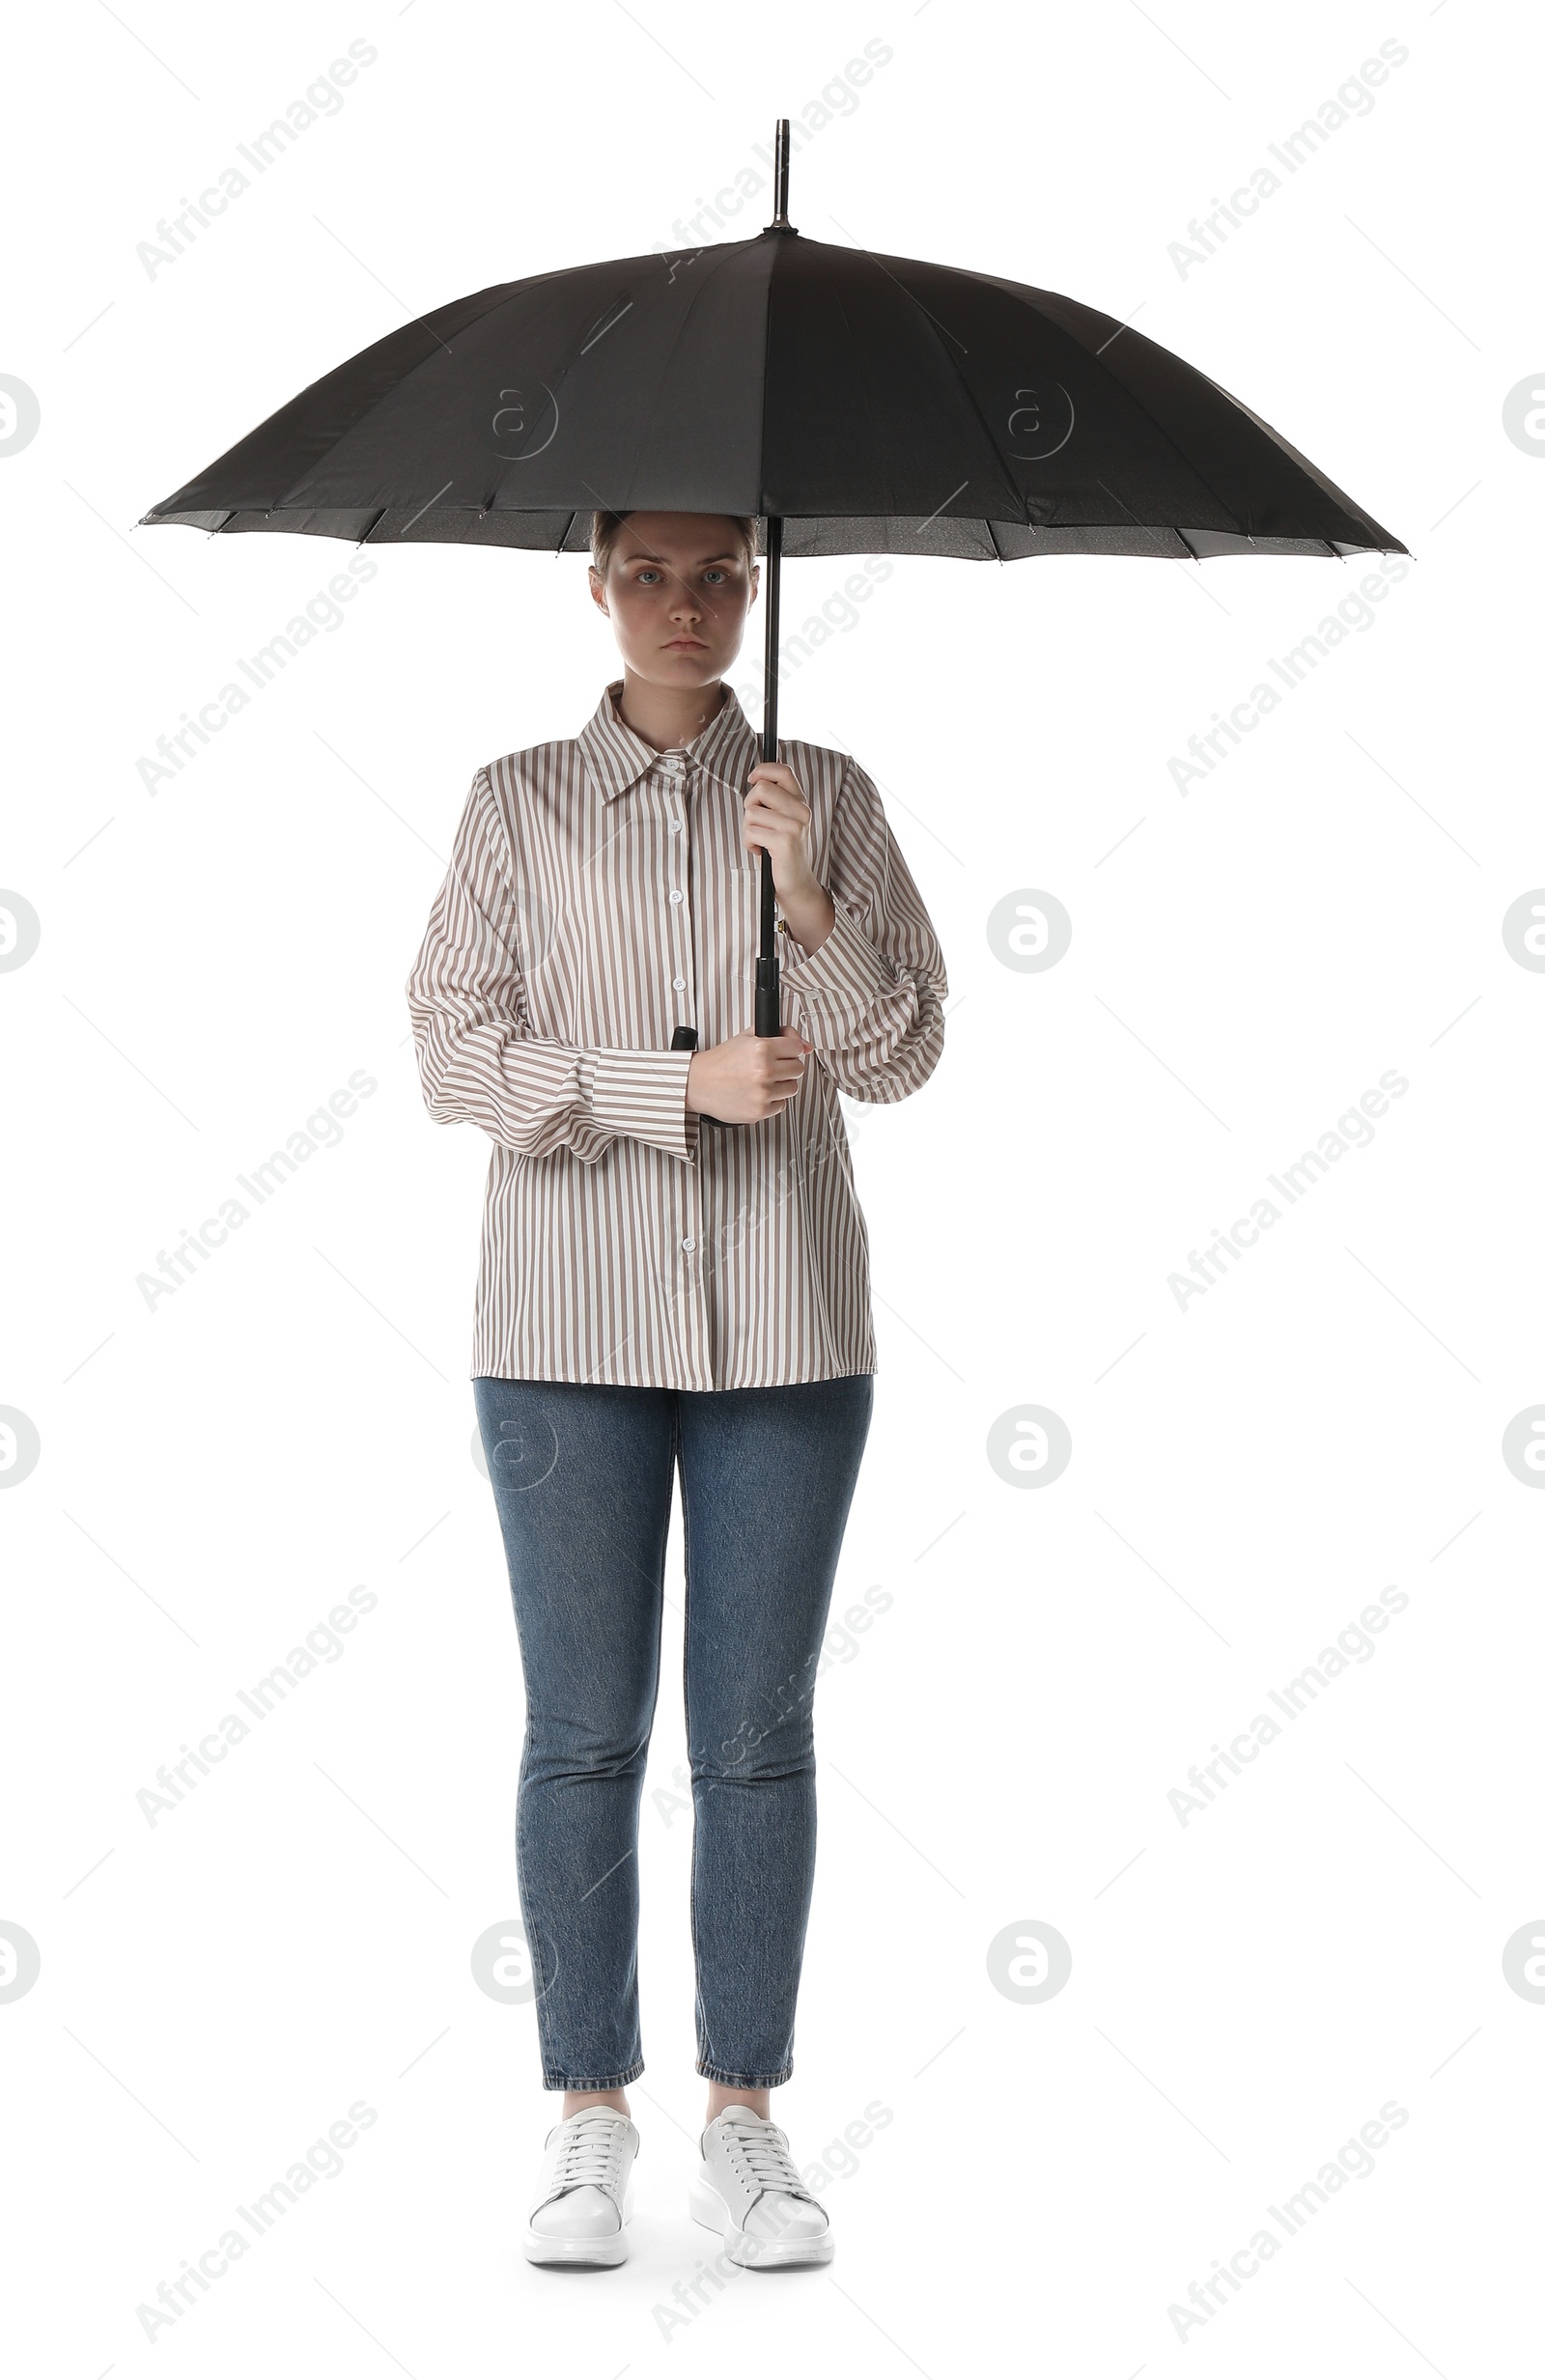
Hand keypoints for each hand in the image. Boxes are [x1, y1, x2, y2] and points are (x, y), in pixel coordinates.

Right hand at [685, 1026, 813, 1123]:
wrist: (698, 1083)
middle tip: (770, 1067)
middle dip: (786, 1066)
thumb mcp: (747, 1037)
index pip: (797, 1048)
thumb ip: (779, 1034)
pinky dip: (771, 1100)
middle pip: (798, 1069)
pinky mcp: (760, 1110)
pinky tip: (757, 1093)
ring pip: (792, 1088)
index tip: (782, 1053)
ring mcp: (763, 1093)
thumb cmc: (720, 1062)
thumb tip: (806, 1045)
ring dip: (781, 1084)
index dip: (789, 1050)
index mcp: (761, 1049)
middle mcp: (763, 1071)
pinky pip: (781, 1105)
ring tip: (762, 1080)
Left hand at [743, 763, 834, 954]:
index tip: (752, 780)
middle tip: (756, 823)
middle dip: (749, 805)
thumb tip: (757, 776)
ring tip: (759, 840)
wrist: (797, 884)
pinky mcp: (785, 842)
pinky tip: (760, 851)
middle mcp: (801, 811)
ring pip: (752, 812)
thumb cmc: (783, 852)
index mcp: (801, 802)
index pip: (783, 771)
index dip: (763, 770)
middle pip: (761, 789)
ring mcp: (795, 826)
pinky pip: (751, 831)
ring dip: (748, 828)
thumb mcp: (782, 820)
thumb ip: (774, 799)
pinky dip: (748, 843)